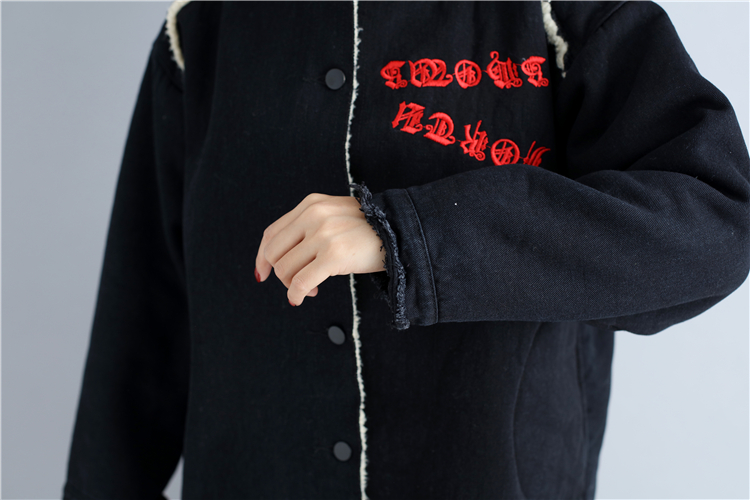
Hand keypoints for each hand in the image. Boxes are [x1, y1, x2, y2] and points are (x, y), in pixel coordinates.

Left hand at [255, 193, 386, 305]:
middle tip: (296, 284)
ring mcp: (324, 234)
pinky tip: (304, 297)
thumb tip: (283, 256)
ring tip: (310, 289)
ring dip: (292, 286)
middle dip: (281, 274)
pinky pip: (301, 282)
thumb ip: (310, 226)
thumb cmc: (371, 230)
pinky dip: (296, 294)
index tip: (262, 273)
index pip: (272, 233)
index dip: (262, 256)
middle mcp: (314, 215)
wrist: (402, 232)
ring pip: (286, 269)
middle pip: (275, 252)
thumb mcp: (335, 216)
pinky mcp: (334, 255)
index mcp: (312, 204)